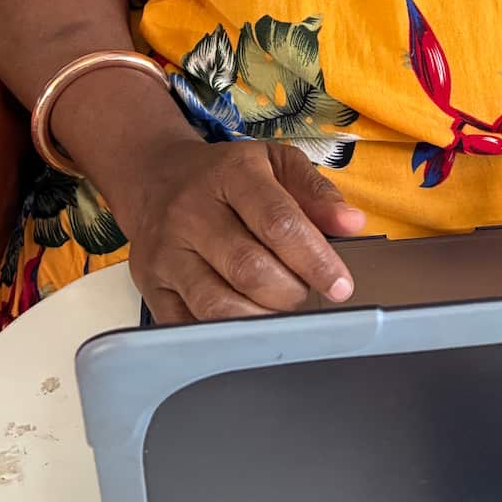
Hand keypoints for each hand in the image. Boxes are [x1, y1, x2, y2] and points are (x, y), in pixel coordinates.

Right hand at [116, 138, 367, 322]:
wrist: (155, 177)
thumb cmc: (227, 176)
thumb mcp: (276, 163)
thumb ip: (317, 191)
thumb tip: (352, 224)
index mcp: (232, 174)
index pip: (278, 222)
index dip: (315, 260)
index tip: (340, 286)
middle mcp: (192, 212)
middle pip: (249, 269)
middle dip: (290, 294)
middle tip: (306, 295)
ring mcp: (166, 252)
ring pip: (216, 305)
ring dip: (260, 320)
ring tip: (280, 313)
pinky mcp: (150, 286)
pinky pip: (187, 326)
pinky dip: (223, 338)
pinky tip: (246, 329)